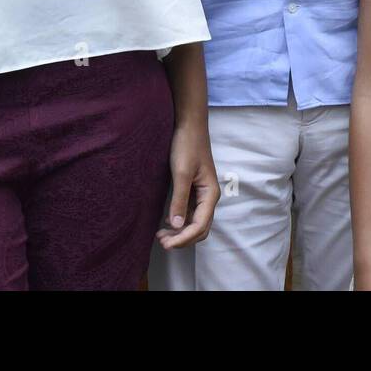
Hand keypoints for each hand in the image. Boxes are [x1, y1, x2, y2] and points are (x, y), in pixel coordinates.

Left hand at [156, 118, 218, 249]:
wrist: (189, 125)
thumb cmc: (187, 145)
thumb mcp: (181, 173)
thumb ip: (180, 200)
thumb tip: (177, 227)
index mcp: (210, 194)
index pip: (200, 225)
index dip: (184, 238)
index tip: (166, 244)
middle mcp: (209, 197)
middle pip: (200, 228)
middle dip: (183, 239)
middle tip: (162, 242)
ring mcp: (202, 194)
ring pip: (195, 222)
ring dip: (180, 232)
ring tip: (161, 236)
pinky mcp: (194, 190)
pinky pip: (190, 213)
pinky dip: (179, 222)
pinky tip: (166, 224)